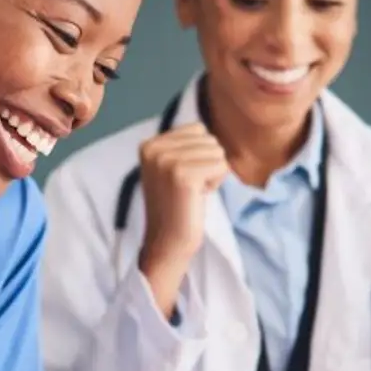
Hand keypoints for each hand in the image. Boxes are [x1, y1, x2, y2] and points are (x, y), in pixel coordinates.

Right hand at [135, 127, 229, 316]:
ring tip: (192, 192)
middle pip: (209, 139)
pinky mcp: (183, 176)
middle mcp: (155, 148)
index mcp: (149, 144)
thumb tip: (204, 129)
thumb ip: (183, 145)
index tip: (183, 179)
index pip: (198, 129)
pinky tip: (198, 197)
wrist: (167, 241)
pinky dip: (216, 183)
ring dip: (212, 174)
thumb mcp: (170, 167)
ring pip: (217, 152)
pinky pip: (222, 166)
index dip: (199, 155)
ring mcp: (167, 161)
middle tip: (188, 188)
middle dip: (207, 164)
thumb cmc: (176, 206)